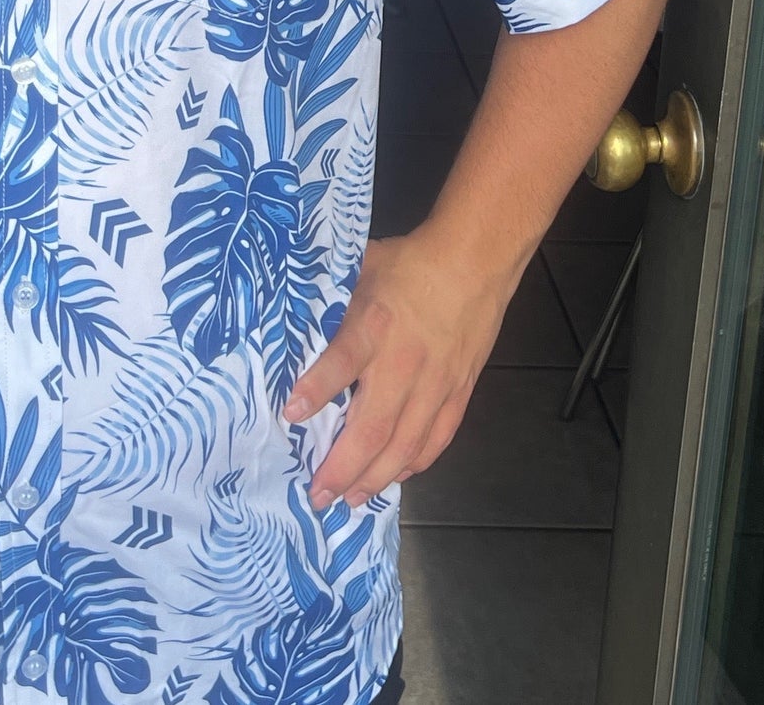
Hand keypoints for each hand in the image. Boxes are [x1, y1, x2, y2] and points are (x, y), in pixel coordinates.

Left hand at [281, 225, 515, 509]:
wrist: (473, 263)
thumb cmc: (408, 265)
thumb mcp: (360, 269)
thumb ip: (332, 301)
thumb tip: (291, 314)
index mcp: (374, 326)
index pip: (341, 363)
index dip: (316, 391)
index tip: (290, 415)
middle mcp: (404, 364)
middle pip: (373, 427)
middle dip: (342, 467)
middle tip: (318, 494)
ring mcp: (435, 384)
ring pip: (404, 445)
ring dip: (375, 478)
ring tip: (351, 500)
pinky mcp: (458, 393)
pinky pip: (436, 439)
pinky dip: (414, 464)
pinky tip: (395, 477)